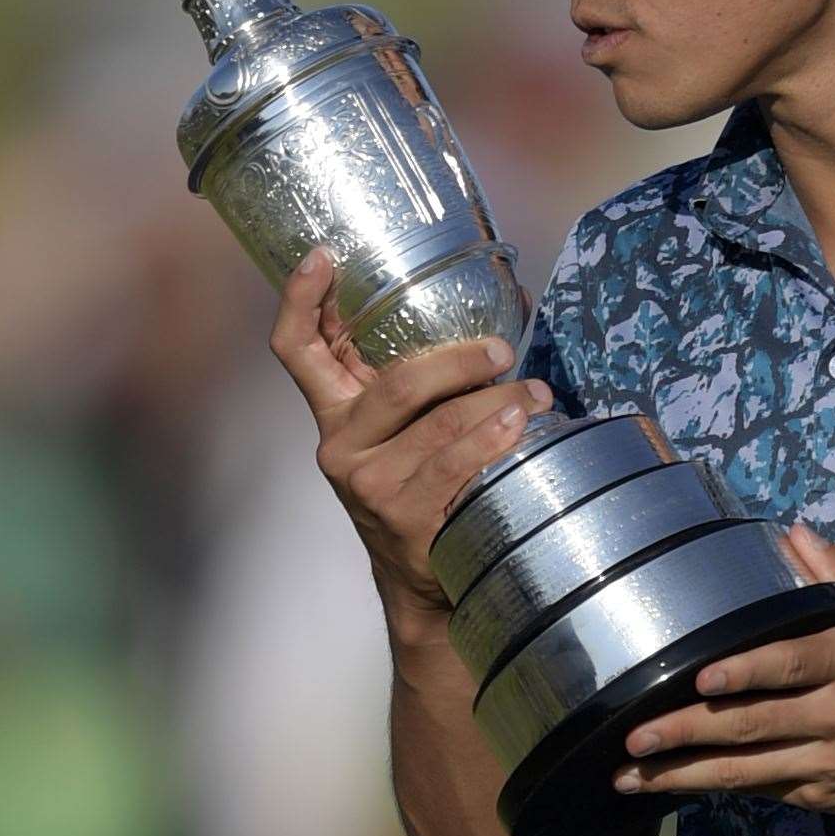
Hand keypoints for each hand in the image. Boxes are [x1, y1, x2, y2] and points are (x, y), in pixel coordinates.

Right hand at [268, 246, 555, 622]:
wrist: (424, 580)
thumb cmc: (427, 481)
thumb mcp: (410, 427)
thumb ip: (428, 376)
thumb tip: (504, 307)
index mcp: (336, 410)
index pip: (297, 349)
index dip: (301, 300)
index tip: (323, 255)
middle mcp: (341, 444)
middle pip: (398, 382)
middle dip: (459, 360)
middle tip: (504, 350)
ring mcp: (369, 483)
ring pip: (439, 422)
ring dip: (499, 400)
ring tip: (537, 393)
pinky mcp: (402, 516)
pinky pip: (454, 465)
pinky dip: (493, 439)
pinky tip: (520, 425)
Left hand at [612, 522, 834, 822]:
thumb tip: (794, 534)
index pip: (792, 666)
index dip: (745, 673)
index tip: (700, 676)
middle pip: (754, 725)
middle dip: (688, 731)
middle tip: (635, 735)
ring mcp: (831, 761)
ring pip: (749, 770)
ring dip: (687, 773)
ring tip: (633, 773)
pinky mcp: (828, 793)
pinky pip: (768, 789)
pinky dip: (723, 787)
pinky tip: (680, 785)